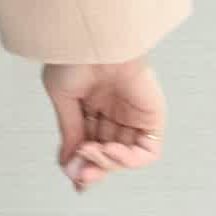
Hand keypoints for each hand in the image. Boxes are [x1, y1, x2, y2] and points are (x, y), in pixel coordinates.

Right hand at [42, 57, 164, 191]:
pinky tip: (109, 150)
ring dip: (107, 163)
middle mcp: (113, 111)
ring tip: (91, 153)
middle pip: (108, 154)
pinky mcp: (152, 116)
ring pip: (126, 157)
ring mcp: (132, 115)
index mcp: (91, 104)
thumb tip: (69, 165)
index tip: (74, 177)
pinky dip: (128, 159)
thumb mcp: (63, 97)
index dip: (83, 164)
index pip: (90, 144)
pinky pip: (147, 152)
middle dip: (94, 168)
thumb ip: (70, 132)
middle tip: (80, 174)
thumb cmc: (74, 55)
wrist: (93, 38)